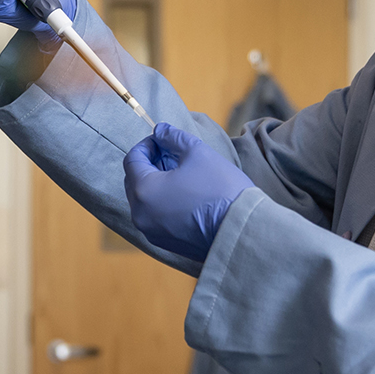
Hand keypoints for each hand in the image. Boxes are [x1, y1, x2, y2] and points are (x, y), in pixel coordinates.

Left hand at [122, 123, 255, 262]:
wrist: (242, 230)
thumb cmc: (220, 189)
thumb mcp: (197, 152)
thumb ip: (173, 138)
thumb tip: (160, 130)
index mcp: (144, 191)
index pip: (132, 160)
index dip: (146, 145)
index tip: (162, 140)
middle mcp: (141, 215)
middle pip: (134, 181)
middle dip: (149, 164)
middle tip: (170, 154)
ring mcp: (152, 232)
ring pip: (143, 200)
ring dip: (155, 183)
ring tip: (179, 173)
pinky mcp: (166, 243)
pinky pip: (154, 217)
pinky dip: (162, 202)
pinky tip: (183, 194)